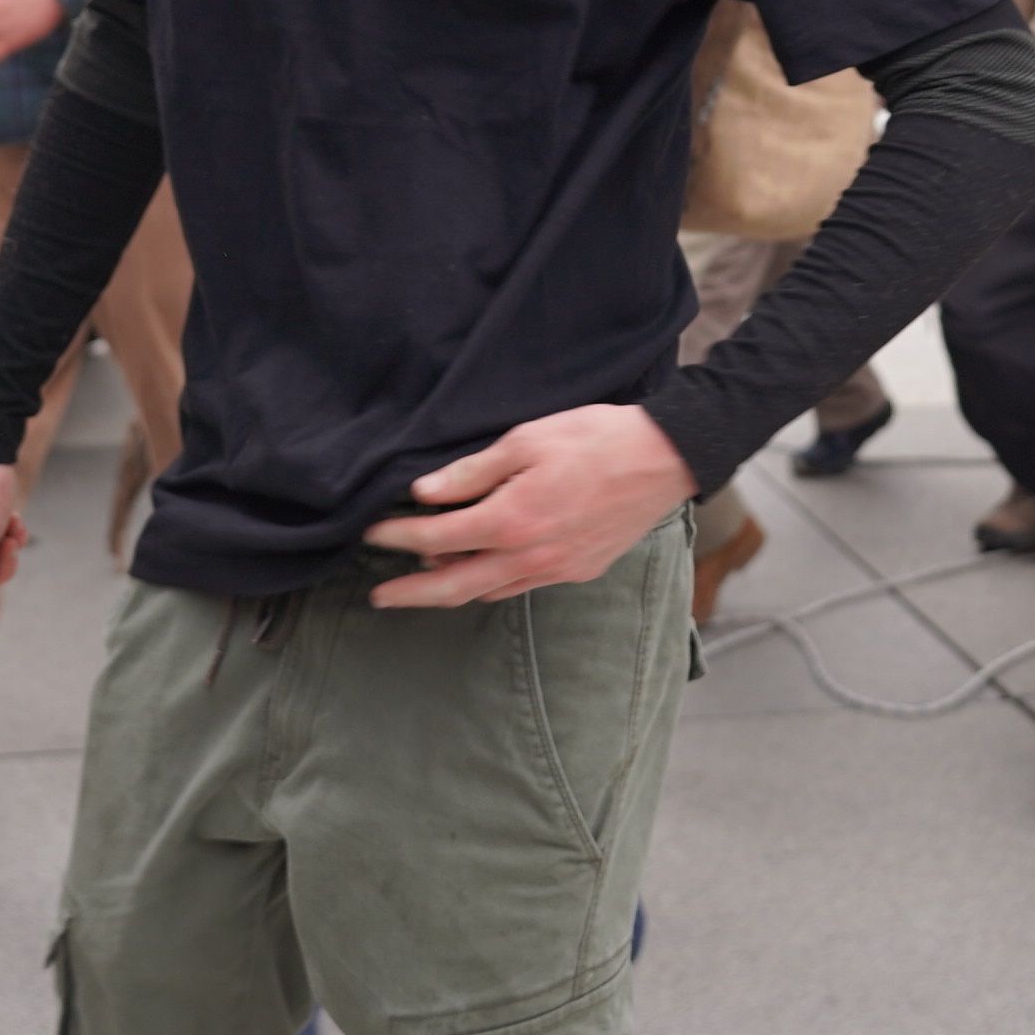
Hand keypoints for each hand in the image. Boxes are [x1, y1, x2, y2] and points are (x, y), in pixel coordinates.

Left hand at [362, 405, 696, 608]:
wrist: (663, 459)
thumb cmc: (594, 439)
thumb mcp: (526, 440)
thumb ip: (472, 472)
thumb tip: (425, 494)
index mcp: (511, 520)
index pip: (436, 539)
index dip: (398, 537)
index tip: (371, 532)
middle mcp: (529, 556)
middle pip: (453, 587)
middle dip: (410, 593)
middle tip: (378, 596)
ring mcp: (555, 570)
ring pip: (487, 592)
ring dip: (449, 590)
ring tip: (422, 580)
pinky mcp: (576, 572)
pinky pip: (518, 587)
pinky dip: (488, 585)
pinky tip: (478, 572)